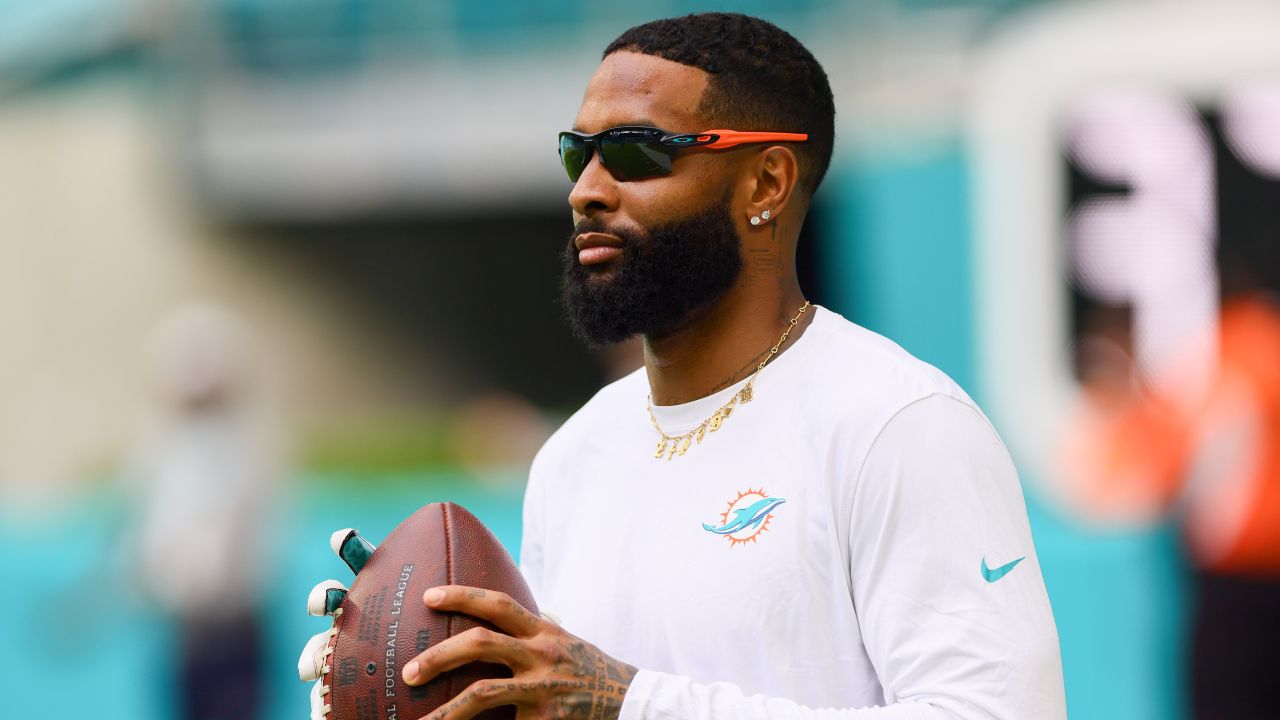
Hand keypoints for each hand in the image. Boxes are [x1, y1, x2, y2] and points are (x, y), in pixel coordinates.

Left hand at [401, 585, 637, 719]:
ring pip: (484, 692)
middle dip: (439, 655)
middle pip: (481, 643)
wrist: (631, 701)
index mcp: (544, 632)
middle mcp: (542, 655)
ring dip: (446, 710)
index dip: (462, 595)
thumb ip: (534, 629)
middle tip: (408, 670)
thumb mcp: (565, 642)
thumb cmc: (590, 670)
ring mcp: (544, 689)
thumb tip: (499, 614)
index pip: (498, 603)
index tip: (427, 596)